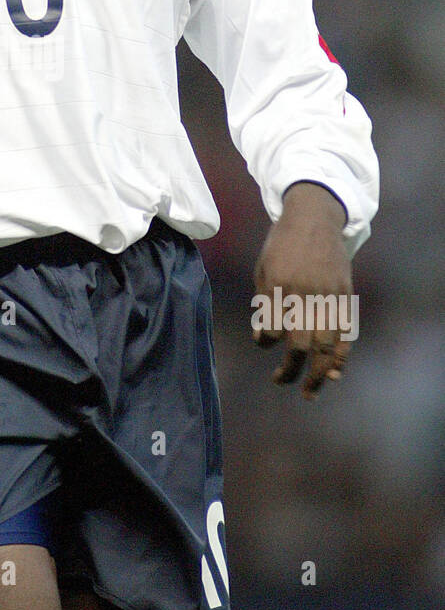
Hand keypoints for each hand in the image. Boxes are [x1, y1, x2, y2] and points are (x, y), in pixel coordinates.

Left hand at [252, 182, 353, 399]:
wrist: (314, 218)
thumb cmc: (282, 245)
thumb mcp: (263, 269)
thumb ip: (264, 304)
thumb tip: (264, 338)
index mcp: (279, 286)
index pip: (274, 330)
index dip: (266, 340)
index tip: (264, 338)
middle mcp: (305, 294)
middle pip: (300, 345)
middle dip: (291, 370)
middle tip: (280, 381)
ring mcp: (329, 296)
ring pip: (326, 346)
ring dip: (318, 374)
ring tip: (310, 391)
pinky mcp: (345, 295)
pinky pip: (345, 333)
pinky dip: (340, 356)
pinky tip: (333, 373)